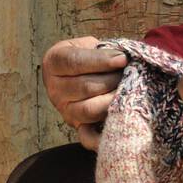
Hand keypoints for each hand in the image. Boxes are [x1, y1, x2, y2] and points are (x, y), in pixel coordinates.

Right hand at [41, 36, 127, 151]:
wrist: (85, 72)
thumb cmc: (91, 55)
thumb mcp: (91, 44)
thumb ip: (102, 50)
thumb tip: (123, 60)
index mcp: (54, 62)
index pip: (74, 62)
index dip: (101, 61)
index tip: (123, 59)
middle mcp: (54, 89)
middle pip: (85, 87)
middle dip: (112, 80)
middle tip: (128, 74)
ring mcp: (65, 110)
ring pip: (90, 109)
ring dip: (113, 100)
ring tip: (126, 90)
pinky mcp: (78, 127)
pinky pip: (87, 137)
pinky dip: (100, 137)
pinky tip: (115, 127)